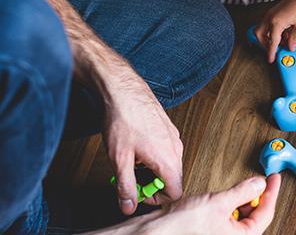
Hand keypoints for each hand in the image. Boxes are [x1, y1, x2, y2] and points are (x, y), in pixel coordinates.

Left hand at [103, 67, 185, 214]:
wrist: (122, 88)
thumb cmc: (122, 118)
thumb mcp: (119, 159)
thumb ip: (126, 187)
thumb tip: (129, 206)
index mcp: (168, 159)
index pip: (175, 193)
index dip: (156, 200)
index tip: (138, 194)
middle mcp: (176, 147)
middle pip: (173, 179)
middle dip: (151, 184)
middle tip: (129, 179)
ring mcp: (174, 136)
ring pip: (169, 164)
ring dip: (151, 170)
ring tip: (130, 161)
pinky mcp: (168, 128)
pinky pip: (166, 150)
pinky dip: (153, 156)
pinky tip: (135, 147)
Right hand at [140, 175, 281, 234]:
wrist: (156, 232)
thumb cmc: (181, 227)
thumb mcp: (219, 203)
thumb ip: (242, 192)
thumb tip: (259, 184)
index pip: (265, 214)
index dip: (271, 193)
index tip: (274, 179)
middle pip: (255, 216)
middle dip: (256, 197)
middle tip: (258, 180)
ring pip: (241, 216)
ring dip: (242, 200)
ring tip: (237, 189)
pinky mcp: (212, 231)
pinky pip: (228, 216)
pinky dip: (230, 204)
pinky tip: (224, 197)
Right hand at [254, 0, 295, 62]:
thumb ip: (293, 39)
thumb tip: (290, 46)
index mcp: (276, 23)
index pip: (272, 42)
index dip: (271, 52)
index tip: (271, 59)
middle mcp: (270, 17)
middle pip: (259, 34)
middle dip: (264, 44)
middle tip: (272, 50)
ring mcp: (271, 13)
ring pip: (262, 28)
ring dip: (268, 37)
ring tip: (281, 42)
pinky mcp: (274, 11)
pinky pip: (268, 23)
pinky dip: (272, 31)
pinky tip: (283, 34)